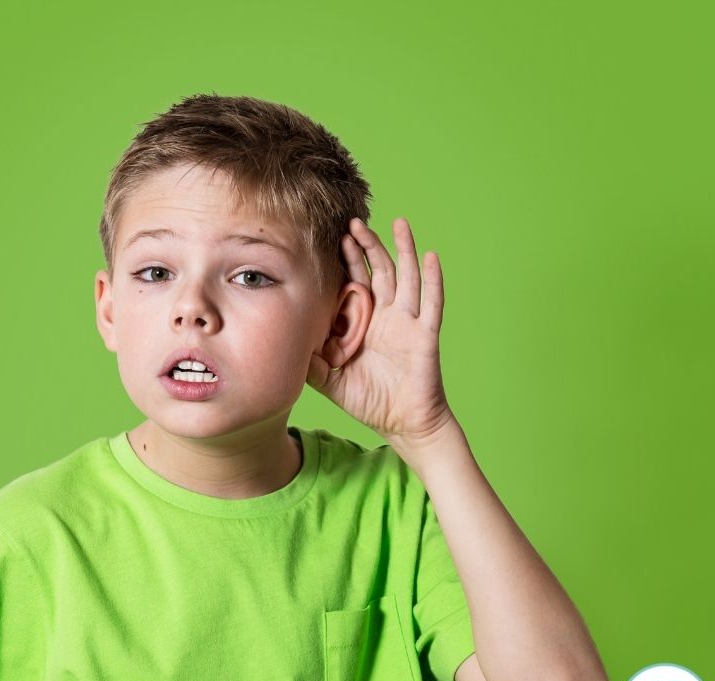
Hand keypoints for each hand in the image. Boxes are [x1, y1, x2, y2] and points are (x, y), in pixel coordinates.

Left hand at [306, 217, 454, 444]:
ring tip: (398, 223)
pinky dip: (434, 280)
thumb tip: (281, 342)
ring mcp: (407, 322)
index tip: (333, 237)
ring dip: (403, 250)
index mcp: (363, 322)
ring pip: (406, 278)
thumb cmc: (368, 400)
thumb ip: (307, 361)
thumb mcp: (328, 380)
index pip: (354, 283)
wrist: (402, 423)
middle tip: (354, 222)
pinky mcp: (425, 335)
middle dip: (368, 247)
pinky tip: (432, 256)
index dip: (346, 261)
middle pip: (378, 272)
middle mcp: (386, 316)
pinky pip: (432, 304)